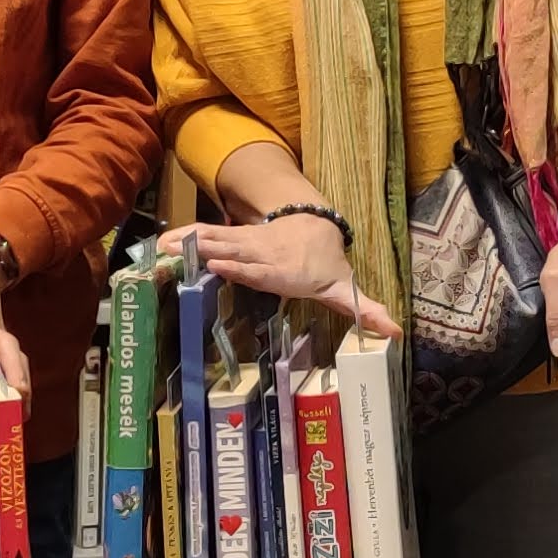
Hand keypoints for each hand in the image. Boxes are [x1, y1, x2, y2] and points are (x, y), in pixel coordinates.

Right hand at [175, 210, 400, 336]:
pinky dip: (185, 237)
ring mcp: (246, 243)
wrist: (316, 224)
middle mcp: (262, 254)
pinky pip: (208, 236)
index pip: (261, 271)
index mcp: (285, 271)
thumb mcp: (344, 288)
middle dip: (208, 254)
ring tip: (162, 248)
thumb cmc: (325, 265)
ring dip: (189, 244)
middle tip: (180, 255)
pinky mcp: (234, 238)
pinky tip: (162, 241)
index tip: (221, 266)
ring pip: (216, 241)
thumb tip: (396, 332)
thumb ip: (366, 310)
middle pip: (233, 253)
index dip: (242, 270)